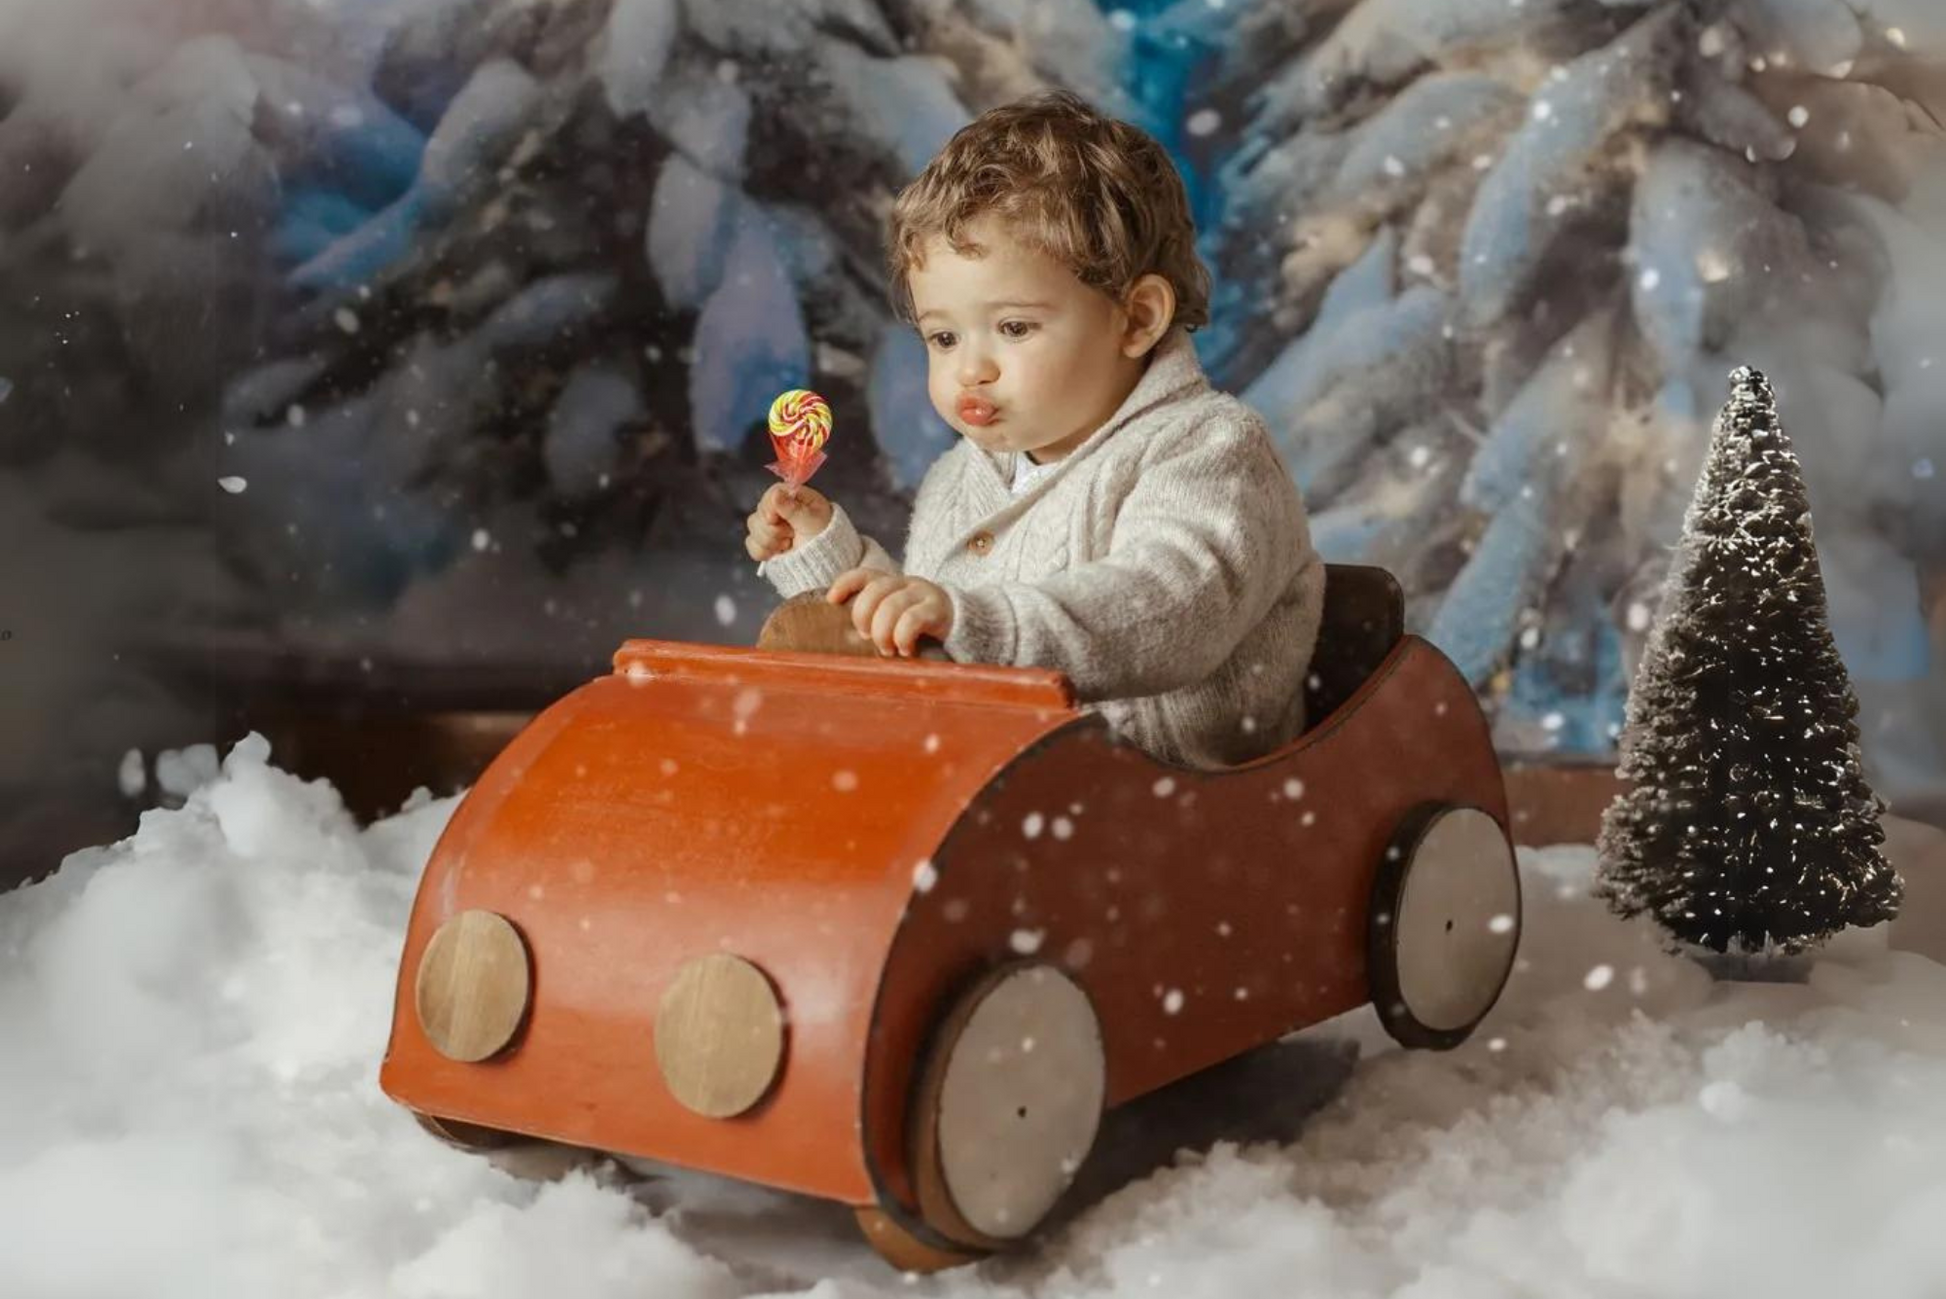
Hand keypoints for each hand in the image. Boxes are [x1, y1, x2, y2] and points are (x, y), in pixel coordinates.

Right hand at [745, 484, 833, 561]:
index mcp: (796, 498)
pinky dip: (763, 551)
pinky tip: (778, 552)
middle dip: (773, 528)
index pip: (773, 493)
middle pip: (760, 511)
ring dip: (769, 540)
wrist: (825, 564)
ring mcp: (772, 525)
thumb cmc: (826, 539)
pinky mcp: (765, 542)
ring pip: (753, 527)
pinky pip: (751, 544)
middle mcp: (781, 509)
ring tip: (788, 544)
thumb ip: (793, 509)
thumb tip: (776, 494)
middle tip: (792, 535)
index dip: (769, 506)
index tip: (774, 519)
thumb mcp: (812, 521)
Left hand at [827, 569, 953, 656]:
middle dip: (864, 616)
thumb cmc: (924, 627)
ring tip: (888, 650)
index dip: (845, 584)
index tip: (832, 600)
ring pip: (891, 606)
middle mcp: (906, 583)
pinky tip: (906, 650)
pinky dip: (902, 637)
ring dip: (883, 632)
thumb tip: (850, 639)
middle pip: (875, 590)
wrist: (967, 624)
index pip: (865, 574)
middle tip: (868, 637)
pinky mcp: (938, 609)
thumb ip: (878, 619)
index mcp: (893, 584)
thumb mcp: (898, 618)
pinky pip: (912, 619)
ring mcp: (923, 594)